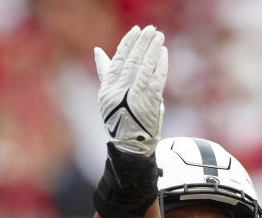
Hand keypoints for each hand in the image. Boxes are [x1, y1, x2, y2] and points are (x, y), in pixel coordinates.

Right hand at [93, 25, 167, 154]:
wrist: (130, 145)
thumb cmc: (119, 118)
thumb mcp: (106, 97)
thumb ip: (105, 72)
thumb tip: (98, 50)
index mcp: (108, 88)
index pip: (118, 59)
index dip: (127, 43)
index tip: (135, 31)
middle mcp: (121, 91)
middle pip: (132, 60)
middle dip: (142, 42)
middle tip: (149, 29)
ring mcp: (136, 96)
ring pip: (145, 66)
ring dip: (153, 49)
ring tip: (158, 36)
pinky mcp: (151, 102)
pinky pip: (157, 78)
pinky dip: (161, 64)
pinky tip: (163, 52)